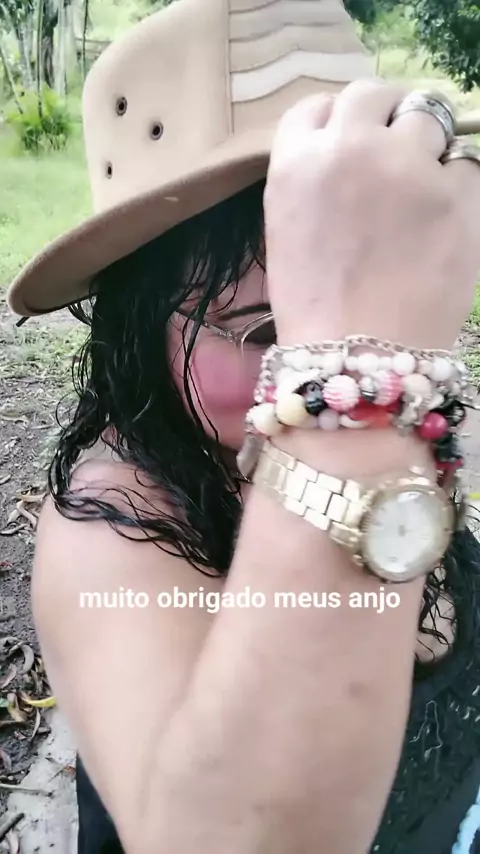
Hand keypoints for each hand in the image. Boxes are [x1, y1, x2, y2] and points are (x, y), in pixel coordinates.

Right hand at [264, 80, 479, 348]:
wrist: (360, 357)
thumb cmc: (314, 309)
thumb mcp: (286, 233)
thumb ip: (312, 181)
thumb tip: (347, 154)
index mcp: (297, 162)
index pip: (318, 106)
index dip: (336, 121)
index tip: (349, 140)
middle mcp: (351, 148)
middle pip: (372, 92)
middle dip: (383, 114)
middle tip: (392, 148)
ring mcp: (408, 167)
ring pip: (427, 113)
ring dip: (424, 141)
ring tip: (421, 184)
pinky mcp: (456, 194)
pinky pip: (465, 163)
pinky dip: (455, 184)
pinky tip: (442, 220)